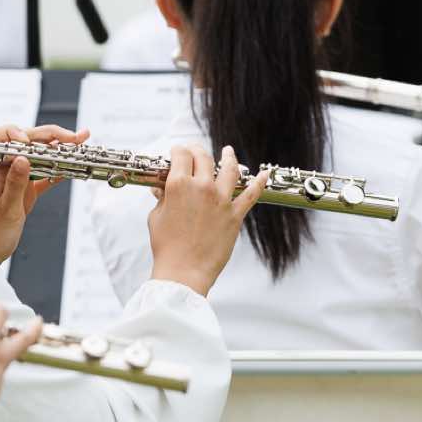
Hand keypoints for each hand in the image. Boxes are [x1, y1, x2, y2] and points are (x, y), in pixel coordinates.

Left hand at [0, 124, 89, 262]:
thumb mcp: (5, 210)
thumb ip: (15, 183)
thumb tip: (23, 157)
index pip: (3, 139)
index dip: (18, 134)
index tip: (32, 141)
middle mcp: (6, 169)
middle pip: (29, 143)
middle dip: (51, 136)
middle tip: (74, 137)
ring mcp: (18, 178)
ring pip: (40, 156)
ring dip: (59, 149)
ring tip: (79, 142)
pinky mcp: (26, 190)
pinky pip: (44, 175)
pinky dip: (58, 170)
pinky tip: (71, 165)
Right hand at [146, 144, 269, 296]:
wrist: (183, 272)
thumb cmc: (166, 247)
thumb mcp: (156, 218)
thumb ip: (162, 199)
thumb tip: (161, 189)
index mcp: (178, 185)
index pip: (181, 154)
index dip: (179, 150)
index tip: (178, 152)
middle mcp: (201, 187)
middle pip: (203, 157)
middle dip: (198, 150)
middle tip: (196, 151)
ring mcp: (220, 200)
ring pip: (229, 168)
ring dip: (229, 157)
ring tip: (228, 152)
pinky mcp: (234, 215)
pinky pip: (252, 193)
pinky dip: (259, 181)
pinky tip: (264, 173)